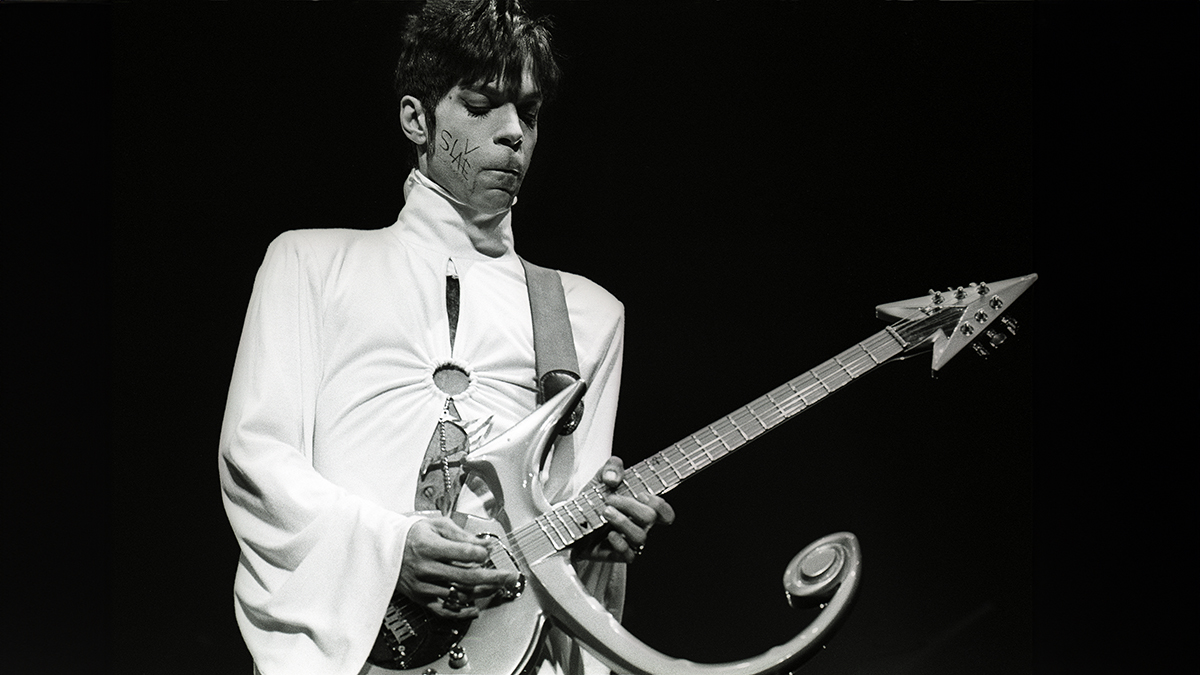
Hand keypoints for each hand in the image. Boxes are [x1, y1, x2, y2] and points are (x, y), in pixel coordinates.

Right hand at [395, 517, 519, 618]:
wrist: (382, 548)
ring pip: (459, 593)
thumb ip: (461, 535)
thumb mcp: (435, 525)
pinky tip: (476, 608)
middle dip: (493, 577)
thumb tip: (484, 543)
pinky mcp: (421, 598)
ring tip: (497, 587)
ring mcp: (424, 586)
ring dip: (482, 591)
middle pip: (467, 576)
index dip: (482, 553)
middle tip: (509, 576)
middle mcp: (426, 568)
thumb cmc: (410, 534)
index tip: (491, 551)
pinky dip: (462, 612)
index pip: (464, 552)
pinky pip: (445, 610)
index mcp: (430, 546)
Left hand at [575, 456, 675, 562]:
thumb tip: (614, 477)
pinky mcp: (619, 554)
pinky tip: (608, 534)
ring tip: (605, 512)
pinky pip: (629, 555)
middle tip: (610, 500)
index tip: (641, 494)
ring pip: (640, 537)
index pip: (665, 512)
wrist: (571, 522)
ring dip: (622, 522)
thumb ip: (611, 468)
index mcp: (642, 508)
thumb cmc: (592, 501)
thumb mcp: (600, 478)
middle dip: (630, 506)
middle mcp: (640, 526)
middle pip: (650, 518)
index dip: (659, 504)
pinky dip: (620, 543)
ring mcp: (630, 541)